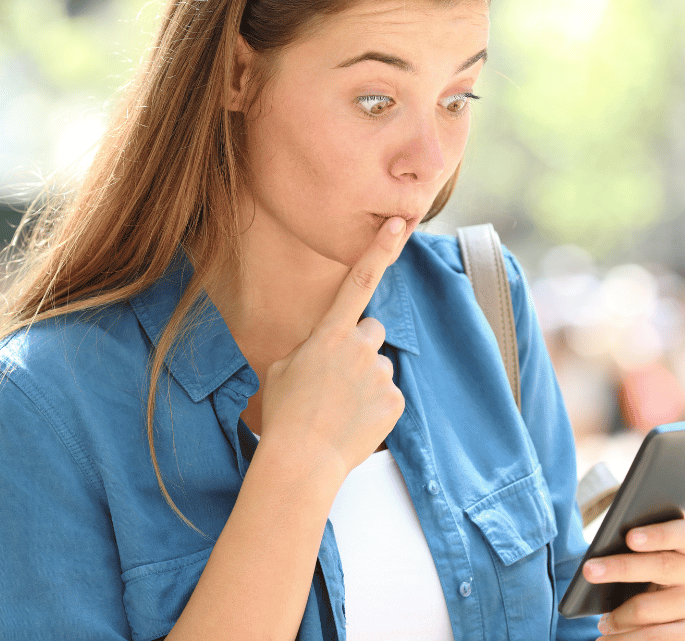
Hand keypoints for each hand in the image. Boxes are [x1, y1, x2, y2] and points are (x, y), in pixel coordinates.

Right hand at [259, 217, 409, 473]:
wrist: (302, 460)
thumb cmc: (285, 414)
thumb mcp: (284, 368)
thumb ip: (312, 348)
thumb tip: (329, 349)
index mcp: (329, 335)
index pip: (358, 281)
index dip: (380, 249)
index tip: (400, 224)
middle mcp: (359, 347)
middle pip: (372, 331)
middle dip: (361, 349)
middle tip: (338, 380)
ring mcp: (380, 374)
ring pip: (379, 367)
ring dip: (366, 382)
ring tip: (340, 409)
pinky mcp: (395, 401)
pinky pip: (389, 395)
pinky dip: (376, 407)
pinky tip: (354, 423)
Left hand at [581, 518, 684, 640]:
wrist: (677, 620)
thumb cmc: (652, 579)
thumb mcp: (651, 562)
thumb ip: (639, 551)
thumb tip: (601, 562)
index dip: (659, 534)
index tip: (630, 537)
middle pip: (661, 566)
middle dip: (620, 567)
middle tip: (588, 571)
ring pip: (647, 607)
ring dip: (618, 615)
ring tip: (601, 621)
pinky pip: (654, 637)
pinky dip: (624, 639)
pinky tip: (605, 640)